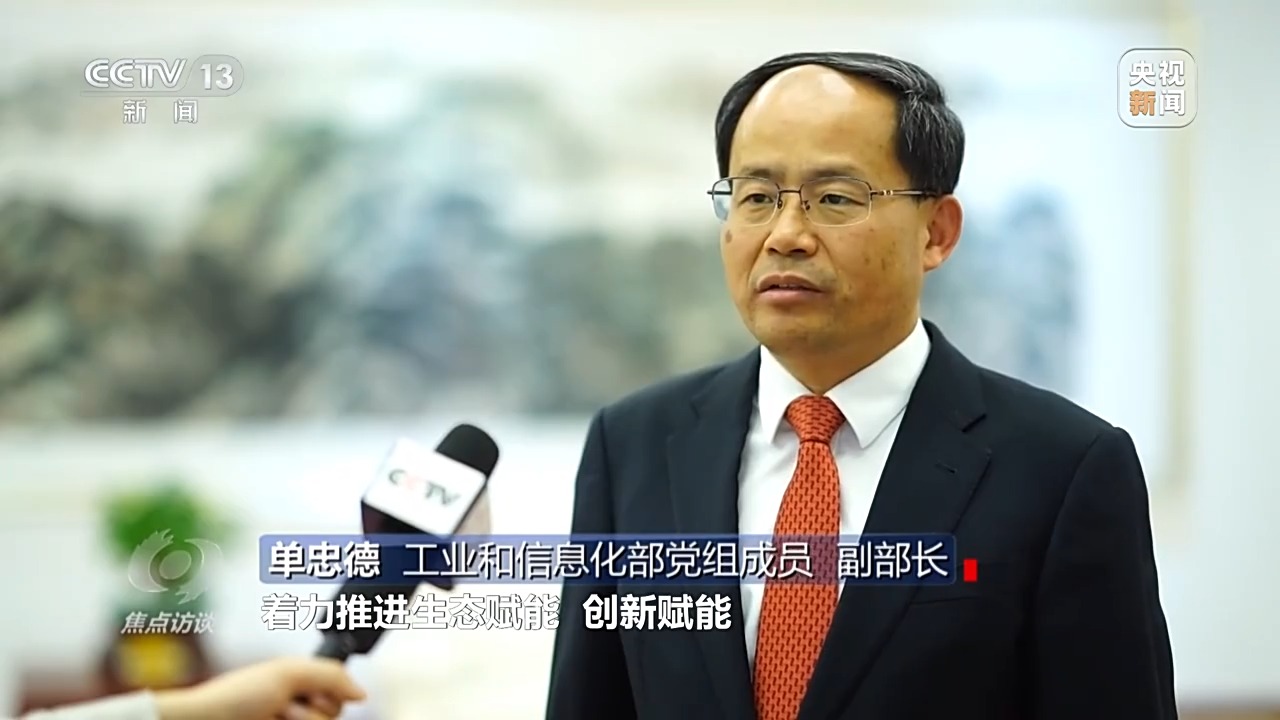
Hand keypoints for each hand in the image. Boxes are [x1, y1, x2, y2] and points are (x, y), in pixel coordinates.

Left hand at [152, 657, 365, 719]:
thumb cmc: (236, 695)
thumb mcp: (289, 673)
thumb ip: (332, 676)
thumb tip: (362, 694)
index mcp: (298, 678)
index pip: (339, 687)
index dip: (331, 690)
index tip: (311, 691)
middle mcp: (296, 702)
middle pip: (333, 712)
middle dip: (312, 709)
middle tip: (283, 704)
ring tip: (272, 716)